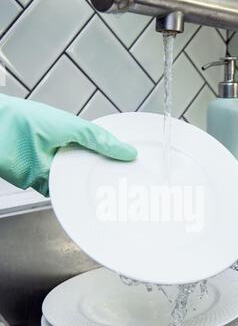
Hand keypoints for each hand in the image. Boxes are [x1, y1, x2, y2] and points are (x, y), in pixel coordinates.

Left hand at [0, 94, 136, 195]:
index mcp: (75, 136)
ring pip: (78, 184)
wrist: (0, 133)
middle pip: (92, 169)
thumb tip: (128, 152)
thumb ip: (100, 140)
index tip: (135, 168)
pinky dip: (72, 200)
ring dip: (90, 190)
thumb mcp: (74, 127)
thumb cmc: (30, 121)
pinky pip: (62, 195)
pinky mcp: (44, 184)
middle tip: (128, 188)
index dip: (117, 158)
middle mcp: (67, 153)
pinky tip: (86, 205)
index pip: (102, 149)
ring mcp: (56, 170)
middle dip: (106, 178)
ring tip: (113, 200)